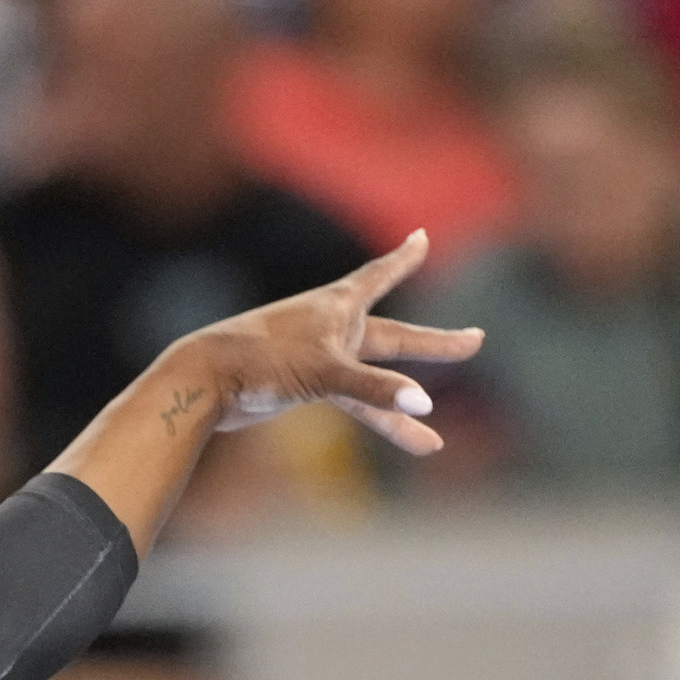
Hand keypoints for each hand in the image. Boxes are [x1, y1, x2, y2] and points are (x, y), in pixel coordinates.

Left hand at [177, 231, 484, 455]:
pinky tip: (414, 442)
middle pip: (394, 337)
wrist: (204, 384)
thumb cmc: (260, 362)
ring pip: (376, 382)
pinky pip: (355, 406)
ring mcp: (319, 360)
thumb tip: (421, 404)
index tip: (421, 236)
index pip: (380, 275)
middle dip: (433, 343)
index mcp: (336, 306)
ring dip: (405, 404)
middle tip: (475, 340)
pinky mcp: (305, 390)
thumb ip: (375, 389)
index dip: (403, 259)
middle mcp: (332, 329)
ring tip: (434, 439)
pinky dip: (381, 422)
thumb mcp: (325, 371)